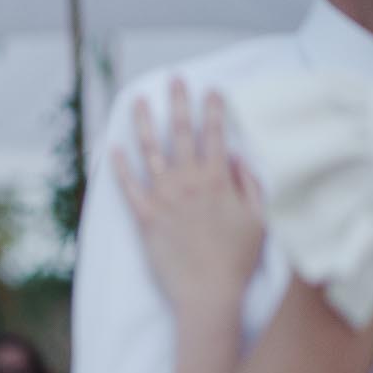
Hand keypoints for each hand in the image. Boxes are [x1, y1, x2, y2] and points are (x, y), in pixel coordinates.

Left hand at [114, 81, 264, 314]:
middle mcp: (189, 183)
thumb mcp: (258, 220)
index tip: (211, 89)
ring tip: (138, 101)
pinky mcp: (144, 218)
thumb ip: (249, 185)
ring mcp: (164, 199)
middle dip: (178, 103)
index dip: (213, 110)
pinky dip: (120, 167)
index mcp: (218, 182)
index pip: (215, 136)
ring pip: (151, 152)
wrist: (208, 293)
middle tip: (174, 78)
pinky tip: (114, 148)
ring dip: (145, 123)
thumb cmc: (237, 260)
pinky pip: (128, 187)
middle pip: (183, 134)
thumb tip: (238, 158)